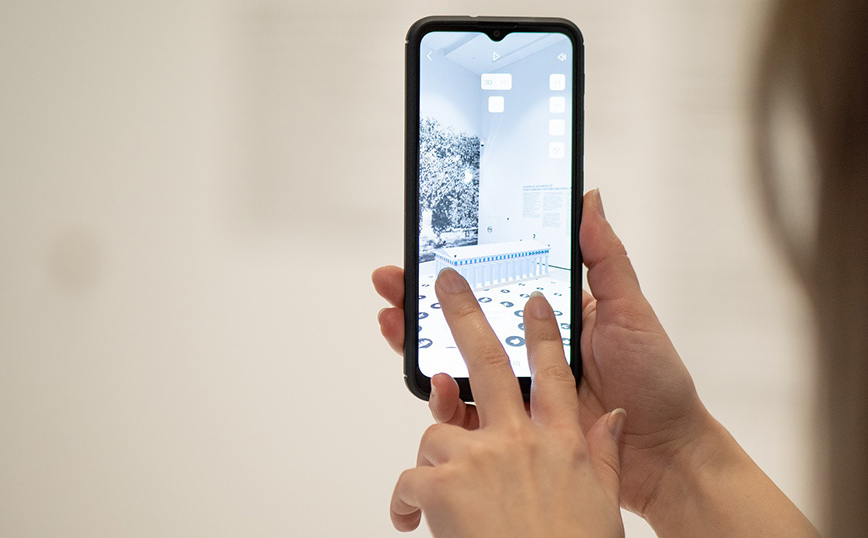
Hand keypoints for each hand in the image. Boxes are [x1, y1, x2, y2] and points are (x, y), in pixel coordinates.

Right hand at [373, 189, 713, 516]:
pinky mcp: (511, 428)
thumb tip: (587, 199)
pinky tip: (434, 377)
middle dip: (421, 300)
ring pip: (455, 362)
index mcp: (550, 318)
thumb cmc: (655, 380)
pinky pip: (467, 411)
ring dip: (418, 341)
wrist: (665, 453)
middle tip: (391, 280)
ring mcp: (517, 389)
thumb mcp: (630, 311)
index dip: (460, 270)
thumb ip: (604, 258)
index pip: (495, 285)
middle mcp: (527, 350)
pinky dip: (441, 395)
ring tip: (395, 320)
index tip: (427, 250)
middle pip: (463, 322)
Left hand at [390, 268, 624, 536]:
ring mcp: (481, 458)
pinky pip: (409, 479)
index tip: (534, 300)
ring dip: (434, 459)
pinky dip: (405, 501)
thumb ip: (601, 452)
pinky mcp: (443, 485)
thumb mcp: (599, 499)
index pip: (553, 372)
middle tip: (446, 280)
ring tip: (441, 496)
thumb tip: (609, 418)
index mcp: (561, 442)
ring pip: (437, 431)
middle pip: (488, 360)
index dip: (544, 332)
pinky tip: (412, 521)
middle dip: (464, 313)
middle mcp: (522, 440)